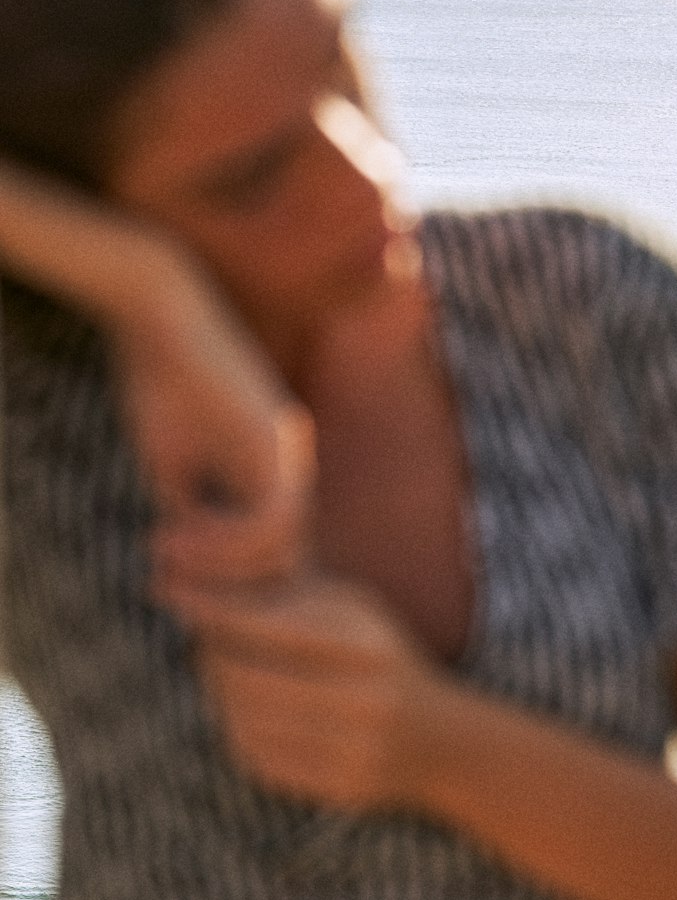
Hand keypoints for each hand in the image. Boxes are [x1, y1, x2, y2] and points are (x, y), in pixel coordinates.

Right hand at [112, 256, 316, 586]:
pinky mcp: (276, 439)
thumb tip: (193, 569)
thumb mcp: (173, 462)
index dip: (230, 577)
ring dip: (222, 566)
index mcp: (274, 467)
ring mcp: (291, 450)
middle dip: (231, 584)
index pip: (275, 546)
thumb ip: (192, 510)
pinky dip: (225, 541)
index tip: (170, 579)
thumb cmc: (160, 380)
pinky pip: (271, 517)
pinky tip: (176, 533)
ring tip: (165, 555)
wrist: (160, 315)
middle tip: (167, 583)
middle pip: (289, 555)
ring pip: (284, 544)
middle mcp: (293, 461)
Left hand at [156, 568, 445, 810]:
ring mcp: (353, 746)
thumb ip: (294, 591)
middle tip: (201, 641)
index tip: (178, 598)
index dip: (218, 613)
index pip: (272, 626)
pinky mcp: (339, 787)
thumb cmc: (380, 658)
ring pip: (248, 720)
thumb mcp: (355, 611)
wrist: (440, 740)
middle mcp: (363, 696)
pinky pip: (261, 758)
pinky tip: (243, 712)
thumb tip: (215, 574)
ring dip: (221, 695)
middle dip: (213, 656)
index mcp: (366, 643)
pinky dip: (239, 731)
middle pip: (251, 677)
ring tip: (222, 674)